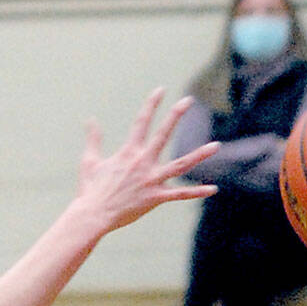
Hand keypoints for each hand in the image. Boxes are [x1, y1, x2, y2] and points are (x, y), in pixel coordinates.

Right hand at [75, 90, 218, 232]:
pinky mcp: (155, 198)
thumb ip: (93, 139)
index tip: (161, 90)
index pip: (141, 122)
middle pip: (163, 134)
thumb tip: (90, 120)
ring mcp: (151, 180)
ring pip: (180, 164)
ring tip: (216, 145)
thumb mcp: (89, 161)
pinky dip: (197, 192)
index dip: (151, 104)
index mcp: (128, 152)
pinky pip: (180, 194)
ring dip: (199, 155)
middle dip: (175, 115)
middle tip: (188, 100)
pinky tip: (214, 188)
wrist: (93, 215)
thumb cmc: (90, 189)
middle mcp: (142, 162)